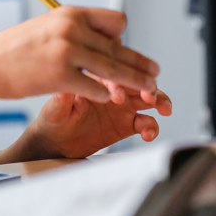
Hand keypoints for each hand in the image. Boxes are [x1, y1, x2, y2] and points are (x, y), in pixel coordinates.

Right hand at [0, 7, 158, 102]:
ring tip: (148, 90)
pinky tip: (110, 98)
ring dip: (134, 81)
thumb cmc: (15, 48)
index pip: (115, 21)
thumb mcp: (48, 26)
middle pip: (118, 47)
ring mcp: (67, 51)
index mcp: (71, 13)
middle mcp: (72, 28)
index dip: (122, 38)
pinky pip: (95, 87)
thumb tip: (103, 39)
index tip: (124, 50)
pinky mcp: (60, 75)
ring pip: (113, 68)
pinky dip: (105, 94)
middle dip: (138, 63)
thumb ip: (76, 30)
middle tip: (154, 73)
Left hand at [22, 87, 173, 158]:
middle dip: (148, 85)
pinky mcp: (127, 124)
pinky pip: (146, 122)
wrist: (55, 142)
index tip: (118, 96)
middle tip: (150, 96)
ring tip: (163, 109)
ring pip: (148, 98)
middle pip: (137, 80)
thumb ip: (62, 99)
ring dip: (160, 100)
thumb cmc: (53, 120)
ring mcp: (122, 106)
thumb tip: (67, 86)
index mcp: (96, 78)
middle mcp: (113, 88)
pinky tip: (149, 133)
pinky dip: (152, 127)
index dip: (119, 82)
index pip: (113, 72)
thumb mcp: (54, 109)